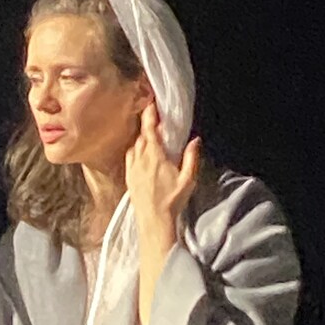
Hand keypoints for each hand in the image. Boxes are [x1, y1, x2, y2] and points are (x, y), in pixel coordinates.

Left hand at [126, 102, 199, 242]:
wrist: (153, 220)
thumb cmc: (172, 201)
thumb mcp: (188, 179)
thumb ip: (192, 157)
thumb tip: (195, 139)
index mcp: (155, 157)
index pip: (149, 130)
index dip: (149, 115)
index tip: (151, 103)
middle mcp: (140, 160)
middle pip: (141, 135)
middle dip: (147, 125)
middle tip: (154, 117)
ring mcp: (132, 168)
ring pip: (134, 145)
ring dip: (141, 138)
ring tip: (150, 135)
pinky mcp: (128, 177)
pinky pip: (129, 156)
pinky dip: (135, 149)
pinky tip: (141, 152)